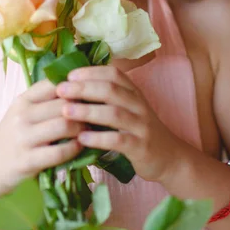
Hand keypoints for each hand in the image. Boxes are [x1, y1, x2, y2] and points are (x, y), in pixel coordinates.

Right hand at [0, 78, 85, 195]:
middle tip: (99, 113)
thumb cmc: (13, 139)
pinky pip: (60, 151)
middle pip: (64, 103)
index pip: (55, 83)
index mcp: (23, 99)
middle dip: (85, 108)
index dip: (77, 86)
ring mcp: (23, 137)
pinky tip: (81, 147)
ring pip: (65, 125)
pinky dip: (75, 149)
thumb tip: (82, 89)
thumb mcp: (23, 114)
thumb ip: (46, 102)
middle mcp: (22, 115)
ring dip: (83, 128)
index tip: (92, 92)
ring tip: (91, 131)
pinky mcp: (27, 160)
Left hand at [56, 65, 178, 182]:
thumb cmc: (138, 131)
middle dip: (83, 88)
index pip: (113, 74)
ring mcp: (141, 126)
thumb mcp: (126, 109)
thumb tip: (72, 87)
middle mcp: (138, 105)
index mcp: (133, 92)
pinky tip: (81, 139)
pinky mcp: (141, 147)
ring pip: (114, 113)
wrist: (169, 157)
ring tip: (66, 111)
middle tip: (60, 90)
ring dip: (88, 111)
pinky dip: (99, 138)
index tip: (69, 75)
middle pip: (110, 89)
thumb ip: (106, 98)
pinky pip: (119, 140)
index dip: (90, 72)